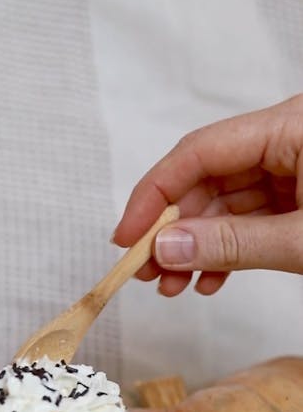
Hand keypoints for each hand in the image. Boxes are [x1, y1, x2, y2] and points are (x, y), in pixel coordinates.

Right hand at [112, 94, 302, 295]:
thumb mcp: (302, 241)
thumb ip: (234, 244)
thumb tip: (165, 248)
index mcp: (290, 127)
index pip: (198, 151)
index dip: (154, 195)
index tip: (127, 237)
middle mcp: (287, 139)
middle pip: (206, 178)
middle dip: (173, 229)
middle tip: (145, 270)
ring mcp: (295, 167)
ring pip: (224, 202)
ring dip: (196, 246)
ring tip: (172, 284)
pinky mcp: (300, 195)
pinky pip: (251, 216)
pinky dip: (228, 248)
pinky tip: (209, 279)